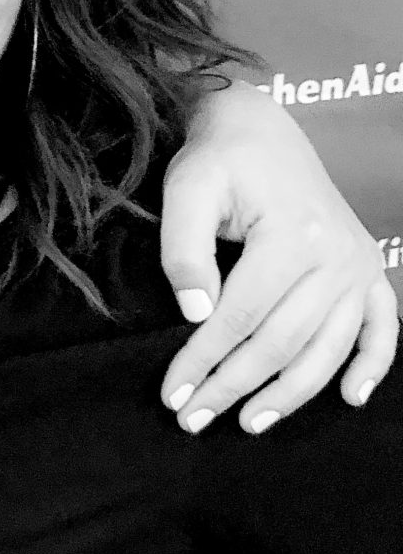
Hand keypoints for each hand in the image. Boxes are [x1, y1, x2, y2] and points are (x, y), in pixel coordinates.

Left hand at [158, 84, 396, 432]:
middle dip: (233, 386)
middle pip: (281, 342)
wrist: (261, 129)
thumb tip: (196, 314)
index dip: (203, 360)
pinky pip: (383, 328)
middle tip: (193, 419)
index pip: (239, 317)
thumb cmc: (219, 160)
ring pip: (327, 349)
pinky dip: (372, 366)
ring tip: (249, 423)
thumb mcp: (186, 190)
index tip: (172, 393)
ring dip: (290, 394)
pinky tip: (350, 399)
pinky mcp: (369, 271)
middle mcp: (337, 256)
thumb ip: (184, 250)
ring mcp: (359, 266)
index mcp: (293, 235)